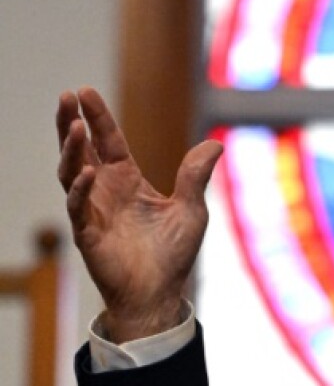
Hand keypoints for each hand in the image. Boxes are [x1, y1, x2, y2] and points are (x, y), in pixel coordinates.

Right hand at [56, 87, 222, 342]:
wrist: (161, 294)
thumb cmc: (173, 253)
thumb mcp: (191, 209)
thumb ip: (196, 175)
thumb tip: (216, 143)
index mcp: (127, 181)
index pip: (108, 141)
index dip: (97, 118)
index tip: (84, 92)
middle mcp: (105, 192)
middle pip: (81, 150)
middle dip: (71, 123)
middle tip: (66, 96)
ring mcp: (92, 211)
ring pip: (71, 173)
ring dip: (71, 150)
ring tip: (73, 127)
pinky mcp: (87, 234)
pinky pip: (77, 207)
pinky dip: (80, 189)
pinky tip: (86, 172)